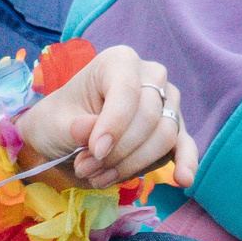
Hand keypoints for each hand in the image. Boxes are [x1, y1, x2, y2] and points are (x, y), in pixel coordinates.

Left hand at [16, 44, 198, 191]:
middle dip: (118, 151)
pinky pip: (185, 146)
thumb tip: (92, 133)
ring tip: (99, 178)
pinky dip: (185, 162)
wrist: (66, 136)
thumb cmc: (60, 120)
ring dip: (132, 164)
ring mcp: (167, 103)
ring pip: (165, 136)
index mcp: (120, 61)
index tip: (95, 152)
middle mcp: (151, 77)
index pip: (128, 91)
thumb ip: (74, 128)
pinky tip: (183, 179)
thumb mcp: (55, 122)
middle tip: (85, 169)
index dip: (114, 125)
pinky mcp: (174, 130)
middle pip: (149, 117)